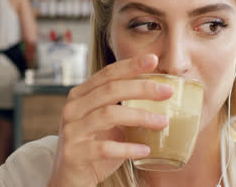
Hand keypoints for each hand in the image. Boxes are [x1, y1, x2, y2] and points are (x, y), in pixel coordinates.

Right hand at [48, 54, 172, 186]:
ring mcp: (71, 131)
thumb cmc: (92, 147)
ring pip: (108, 115)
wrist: (67, 178)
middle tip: (167, 91)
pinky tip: (146, 150)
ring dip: (140, 117)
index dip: (130, 66)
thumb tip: (158, 93)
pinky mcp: (74, 154)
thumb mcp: (104, 122)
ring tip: (162, 122)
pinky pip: (104, 148)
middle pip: (110, 90)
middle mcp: (72, 109)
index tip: (153, 59)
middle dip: (142, 88)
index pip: (106, 74)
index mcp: (80, 96)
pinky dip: (128, 148)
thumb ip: (120, 106)